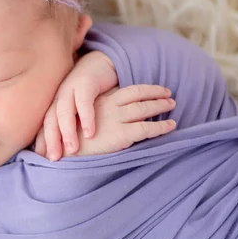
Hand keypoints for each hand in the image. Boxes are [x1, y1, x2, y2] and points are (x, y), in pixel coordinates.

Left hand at [35, 51, 117, 160]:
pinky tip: (90, 133)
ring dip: (67, 132)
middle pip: (50, 120)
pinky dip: (86, 118)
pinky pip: (84, 102)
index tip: (43, 159)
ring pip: (64, 112)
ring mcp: (71, 88)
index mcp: (54, 104)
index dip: (43, 141)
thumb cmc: (89, 90)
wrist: (101, 63)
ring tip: (72, 150)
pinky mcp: (85, 82)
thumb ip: (71, 123)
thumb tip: (66, 149)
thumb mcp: (77, 108)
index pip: (45, 125)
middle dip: (51, 140)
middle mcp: (59, 97)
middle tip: (54, 158)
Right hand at [35, 84, 176, 158]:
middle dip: (156, 94)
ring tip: (172, 105)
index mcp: (101, 100)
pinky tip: (170, 126)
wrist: (65, 149)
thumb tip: (115, 113)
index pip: (128, 90)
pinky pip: (146, 128)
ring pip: (144, 108)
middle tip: (169, 95)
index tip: (157, 90)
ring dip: (160, 106)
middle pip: (138, 95)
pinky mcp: (120, 135)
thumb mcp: (84, 118)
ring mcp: (116, 119)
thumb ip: (99, 113)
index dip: (145, 89)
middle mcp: (110, 106)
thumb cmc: (72, 137)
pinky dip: (161, 126)